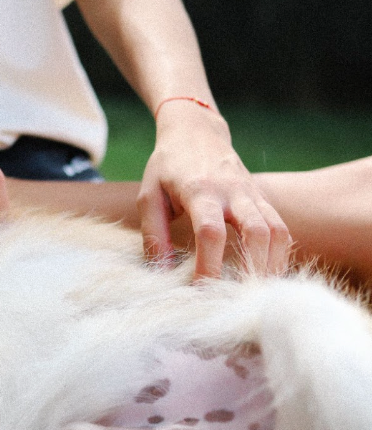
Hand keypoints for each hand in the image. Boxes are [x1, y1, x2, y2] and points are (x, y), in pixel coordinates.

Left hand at [138, 101, 290, 278]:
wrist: (195, 131)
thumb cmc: (166, 167)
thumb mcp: (149, 196)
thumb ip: (153, 234)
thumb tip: (161, 272)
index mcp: (200, 190)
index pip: (211, 232)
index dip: (209, 265)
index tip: (201, 290)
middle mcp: (232, 191)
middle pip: (256, 232)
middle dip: (252, 268)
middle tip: (238, 299)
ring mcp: (252, 193)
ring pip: (277, 230)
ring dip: (272, 264)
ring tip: (258, 293)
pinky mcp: (262, 197)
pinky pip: (281, 226)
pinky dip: (279, 253)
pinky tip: (267, 274)